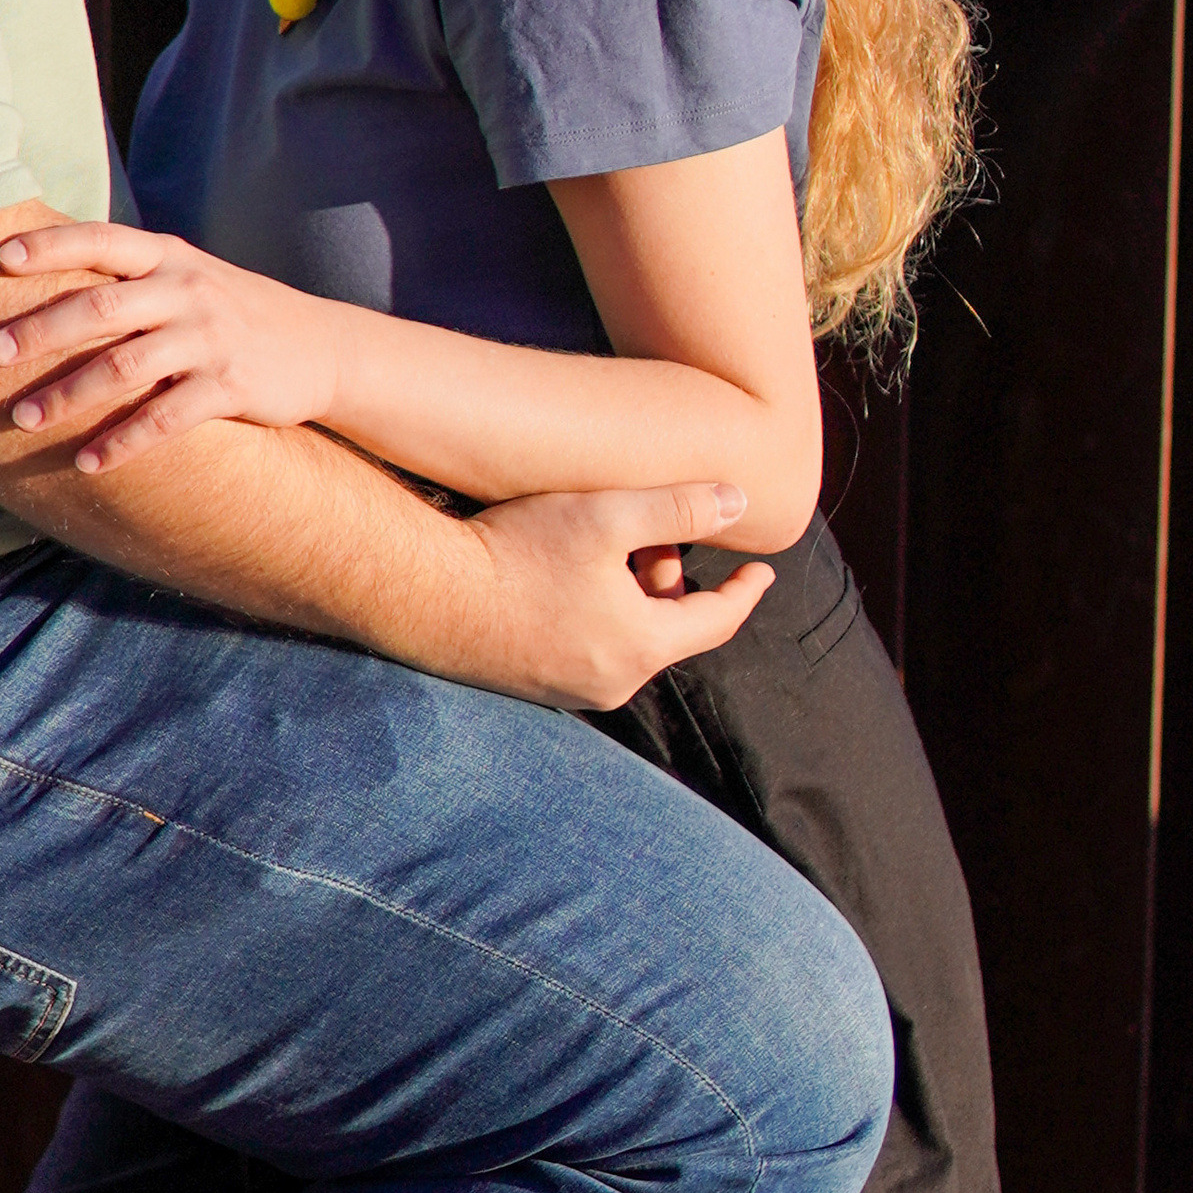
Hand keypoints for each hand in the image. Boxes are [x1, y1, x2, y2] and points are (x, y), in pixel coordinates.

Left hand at [0, 224, 343, 474]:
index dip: (49, 246)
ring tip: (23, 420)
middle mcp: (186, 290)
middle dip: (41, 330)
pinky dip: (123, 442)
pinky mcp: (230, 387)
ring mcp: (209, 338)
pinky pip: (166, 418)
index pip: (101, 240)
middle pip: (101, 306)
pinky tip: (88, 463)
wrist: (320, 346)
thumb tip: (41, 271)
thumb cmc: (229, 311)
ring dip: (68, 396)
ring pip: (125, 366)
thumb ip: (128, 277)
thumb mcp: (186, 277)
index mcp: (168, 257)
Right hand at [467, 481, 774, 711]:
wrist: (429, 594)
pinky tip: (565, 574)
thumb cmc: (519, 550)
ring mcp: (572, 690)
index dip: (744, 590)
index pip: (717, 620)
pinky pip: (590, 648)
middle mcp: (614, 683)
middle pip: (668, 626)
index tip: (763, 571)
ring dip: (630, 593)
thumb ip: (678, 507)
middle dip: (666, 575)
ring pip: (628, 637)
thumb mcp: (606, 515)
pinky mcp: (536, 685)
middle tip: (641, 527)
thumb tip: (739, 502)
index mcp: (642, 648)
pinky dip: (597, 613)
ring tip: (598, 543)